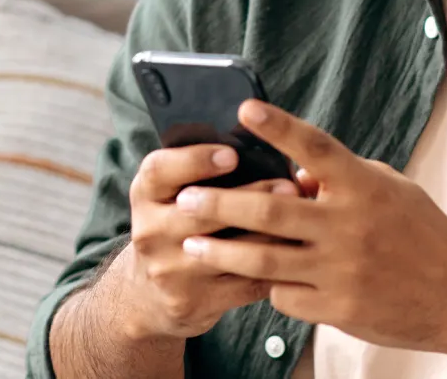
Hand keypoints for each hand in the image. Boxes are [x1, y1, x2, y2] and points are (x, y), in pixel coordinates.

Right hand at [114, 143, 300, 340]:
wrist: (147, 295)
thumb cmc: (174, 226)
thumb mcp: (169, 196)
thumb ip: (198, 173)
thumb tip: (258, 145)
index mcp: (144, 195)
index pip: (159, 170)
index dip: (195, 160)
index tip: (232, 153)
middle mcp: (150, 232)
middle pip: (200, 212)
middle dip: (249, 197)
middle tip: (288, 186)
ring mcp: (169, 271)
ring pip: (227, 251)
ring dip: (268, 235)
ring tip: (301, 221)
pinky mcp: (190, 302)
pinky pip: (241, 284)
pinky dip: (272, 269)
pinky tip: (296, 255)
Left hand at [174, 101, 446, 355]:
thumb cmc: (423, 234)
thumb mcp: (390, 191)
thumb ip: (342, 179)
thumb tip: (293, 172)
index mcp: (364, 186)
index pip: (315, 147)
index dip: (278, 126)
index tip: (244, 109)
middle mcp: (350, 226)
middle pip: (270, 211)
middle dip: (220, 204)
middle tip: (184, 198)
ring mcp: (342, 270)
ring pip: (264, 260)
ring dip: (222, 250)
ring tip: (190, 242)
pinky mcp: (338, 309)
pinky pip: (285, 295)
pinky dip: (270, 285)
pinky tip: (258, 280)